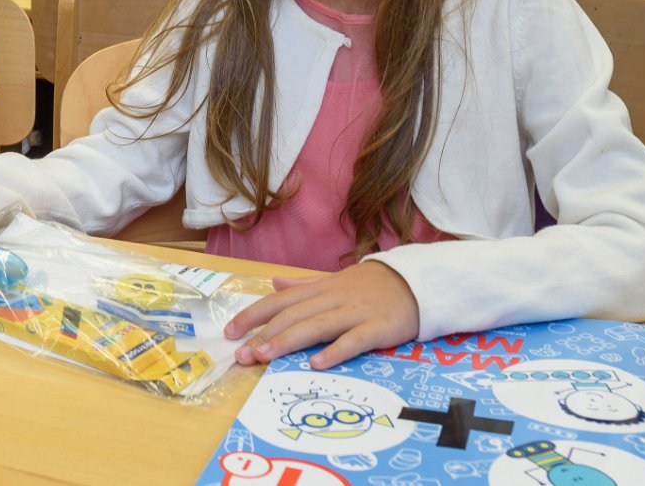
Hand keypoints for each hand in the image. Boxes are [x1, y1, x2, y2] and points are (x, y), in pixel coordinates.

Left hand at [224, 261, 419, 370]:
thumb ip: (303, 285)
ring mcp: (354, 313)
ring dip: (287, 341)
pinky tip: (316, 363)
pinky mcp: (376, 328)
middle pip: (292, 315)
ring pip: (315, 326)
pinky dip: (334, 351)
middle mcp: (331, 299)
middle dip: (264, 334)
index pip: (279, 301)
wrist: (414, 282)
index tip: (230, 331)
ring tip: (264, 356)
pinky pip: (353, 340)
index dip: (253, 315)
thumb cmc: (370, 285)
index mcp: (319, 289)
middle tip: (241, 355)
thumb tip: (273, 283)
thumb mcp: (333, 281)